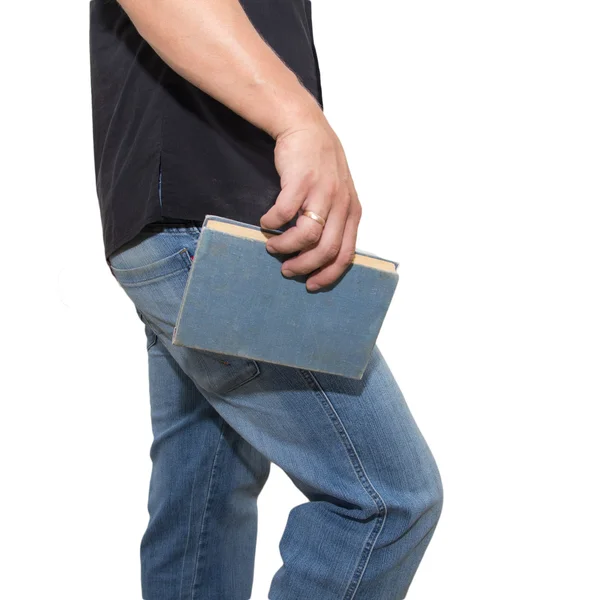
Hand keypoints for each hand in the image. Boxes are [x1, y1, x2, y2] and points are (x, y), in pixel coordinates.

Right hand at [260, 114, 362, 291]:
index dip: (328, 275)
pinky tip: (266, 222)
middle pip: (326, 250)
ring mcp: (322, 191)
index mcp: (352, 212)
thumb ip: (335, 221)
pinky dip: (272, 223)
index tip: (311, 284)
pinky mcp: (301, 180)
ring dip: (285, 247)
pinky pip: (284, 213)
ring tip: (272, 246)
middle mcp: (341, 204)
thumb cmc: (320, 165)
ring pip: (306, 235)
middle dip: (304, 266)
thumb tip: (319, 256)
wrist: (306, 128)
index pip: (346, 254)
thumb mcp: (338, 195)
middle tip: (287, 269)